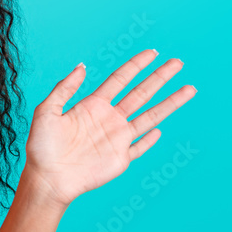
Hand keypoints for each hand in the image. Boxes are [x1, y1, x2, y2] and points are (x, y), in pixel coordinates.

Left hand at [24, 49, 196, 207]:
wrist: (46, 178)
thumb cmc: (41, 146)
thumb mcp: (47, 110)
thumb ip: (64, 88)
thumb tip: (82, 65)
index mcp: (93, 105)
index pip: (120, 79)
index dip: (136, 65)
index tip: (153, 52)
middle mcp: (109, 119)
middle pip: (141, 93)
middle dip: (160, 78)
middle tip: (178, 63)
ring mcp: (117, 139)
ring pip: (150, 116)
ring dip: (170, 103)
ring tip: (189, 88)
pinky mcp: (120, 159)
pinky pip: (140, 147)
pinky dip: (150, 140)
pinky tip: (160, 130)